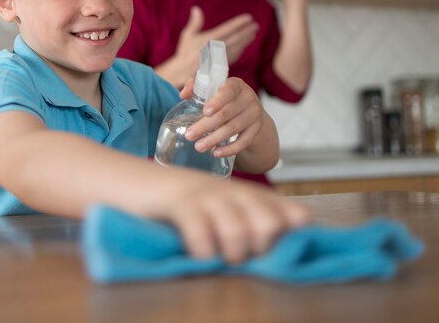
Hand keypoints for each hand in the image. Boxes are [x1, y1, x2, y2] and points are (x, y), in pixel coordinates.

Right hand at [157, 6, 258, 86]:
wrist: (182, 73)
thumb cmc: (185, 53)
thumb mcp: (187, 36)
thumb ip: (195, 23)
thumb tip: (196, 8)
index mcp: (207, 40)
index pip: (227, 29)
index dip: (239, 23)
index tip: (248, 18)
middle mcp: (215, 49)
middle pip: (235, 38)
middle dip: (246, 32)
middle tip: (256, 26)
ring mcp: (219, 58)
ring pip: (237, 47)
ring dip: (246, 40)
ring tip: (253, 34)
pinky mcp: (221, 66)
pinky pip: (234, 56)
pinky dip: (241, 49)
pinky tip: (245, 45)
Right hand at [160, 176, 309, 263]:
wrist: (142, 181)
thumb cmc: (191, 203)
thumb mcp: (228, 208)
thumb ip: (255, 222)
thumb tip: (287, 250)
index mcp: (252, 196)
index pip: (296, 215)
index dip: (294, 237)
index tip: (277, 250)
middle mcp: (236, 193)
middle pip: (270, 225)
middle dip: (261, 249)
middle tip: (242, 256)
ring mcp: (209, 196)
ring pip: (238, 231)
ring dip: (232, 253)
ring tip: (220, 257)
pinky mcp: (182, 204)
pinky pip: (201, 232)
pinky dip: (204, 251)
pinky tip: (200, 255)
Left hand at [180, 77, 262, 157]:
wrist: (248, 107)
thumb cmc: (224, 95)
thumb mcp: (212, 86)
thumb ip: (195, 85)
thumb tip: (183, 95)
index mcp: (236, 85)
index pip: (228, 91)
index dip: (217, 101)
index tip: (205, 112)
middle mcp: (248, 97)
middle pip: (226, 113)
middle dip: (206, 125)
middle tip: (189, 135)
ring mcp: (254, 114)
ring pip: (233, 129)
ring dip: (214, 139)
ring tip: (198, 146)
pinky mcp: (256, 129)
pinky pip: (244, 141)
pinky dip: (230, 149)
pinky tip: (216, 153)